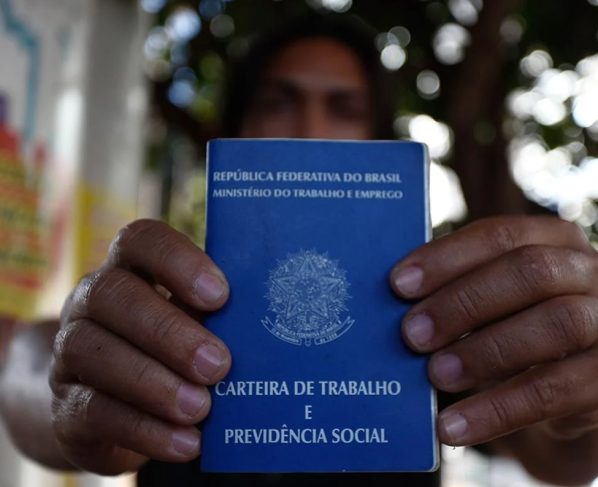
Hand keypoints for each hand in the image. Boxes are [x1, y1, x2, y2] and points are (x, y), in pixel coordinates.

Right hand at [50, 220, 230, 473]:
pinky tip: (186, 441)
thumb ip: (217, 318)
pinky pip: (93, 411)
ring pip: (93, 351)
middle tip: (218, 364)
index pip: (141, 240)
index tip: (219, 295)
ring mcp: (70, 352)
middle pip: (113, 295)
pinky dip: (144, 428)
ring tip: (201, 407)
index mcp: (129, 269)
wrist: (111, 404)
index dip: (177, 261)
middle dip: (169, 331)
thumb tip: (267, 327)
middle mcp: (91, 302)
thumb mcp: (194, 325)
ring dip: (153, 382)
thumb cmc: (170, 351)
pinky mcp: (65, 406)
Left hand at [390, 216, 597, 446]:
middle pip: (531, 272)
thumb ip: (457, 292)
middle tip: (411, 334)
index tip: (398, 284)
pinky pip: (558, 391)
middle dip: (464, 302)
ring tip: (434, 375)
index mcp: (553, 242)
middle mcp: (590, 272)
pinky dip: (498, 409)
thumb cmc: (517, 331)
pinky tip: (454, 425)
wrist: (569, 391)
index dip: (447, 257)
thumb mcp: (492, 304)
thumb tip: (393, 306)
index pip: (500, 236)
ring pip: (556, 324)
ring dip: (484, 351)